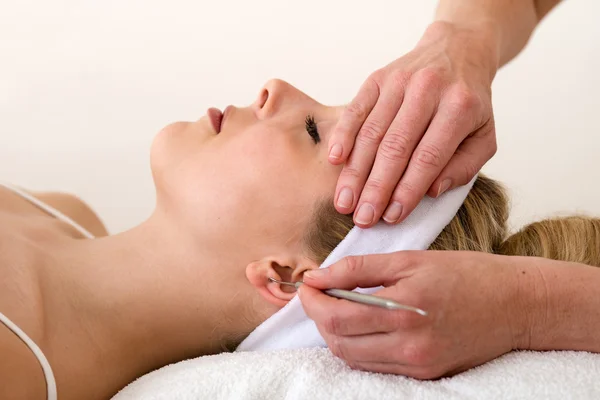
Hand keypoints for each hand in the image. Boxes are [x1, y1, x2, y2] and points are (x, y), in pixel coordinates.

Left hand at [298, 251, 541, 378]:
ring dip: (336, 334)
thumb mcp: (410, 259)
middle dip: (319, 318)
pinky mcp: (425, 374)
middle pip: (339, 343)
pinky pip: (375, 367)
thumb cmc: (466, 274)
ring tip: (340, 308)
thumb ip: (359, 269)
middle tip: (320, 296)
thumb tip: (319, 277)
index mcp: (406, 309)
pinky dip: (358, 348)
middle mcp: (411, 344)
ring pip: (353, 358)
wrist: (515, 304)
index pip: (337, 317)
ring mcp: (418, 364)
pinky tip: (362, 326)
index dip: (312, 303)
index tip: (307, 286)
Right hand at [329, 21, 498, 226]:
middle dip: (376, 188)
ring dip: (356, 171)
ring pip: (372, 132)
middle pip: (396, 147)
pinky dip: (343, 135)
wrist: (458, 50)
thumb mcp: (484, 135)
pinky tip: (336, 161)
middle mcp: (428, 90)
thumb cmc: (469, 103)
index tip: (392, 217)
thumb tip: (431, 190)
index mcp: (460, 107)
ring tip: (345, 202)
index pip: (429, 156)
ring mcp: (400, 81)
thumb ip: (465, 166)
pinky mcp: (378, 78)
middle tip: (363, 218)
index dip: (408, 189)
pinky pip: (356, 109)